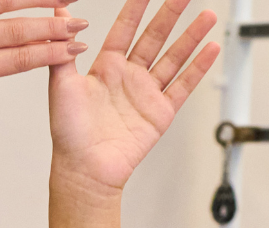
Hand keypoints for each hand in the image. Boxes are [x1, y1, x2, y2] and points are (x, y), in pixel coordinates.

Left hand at [46, 0, 220, 200]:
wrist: (84, 169)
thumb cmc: (68, 132)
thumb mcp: (61, 84)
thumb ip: (63, 48)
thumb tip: (57, 12)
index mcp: (105, 67)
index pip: (126, 28)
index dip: (137, 7)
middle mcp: (128, 77)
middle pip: (155, 37)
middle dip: (171, 13)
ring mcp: (146, 93)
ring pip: (174, 57)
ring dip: (191, 36)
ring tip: (206, 15)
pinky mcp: (160, 112)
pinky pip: (183, 85)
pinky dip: (198, 68)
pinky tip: (211, 49)